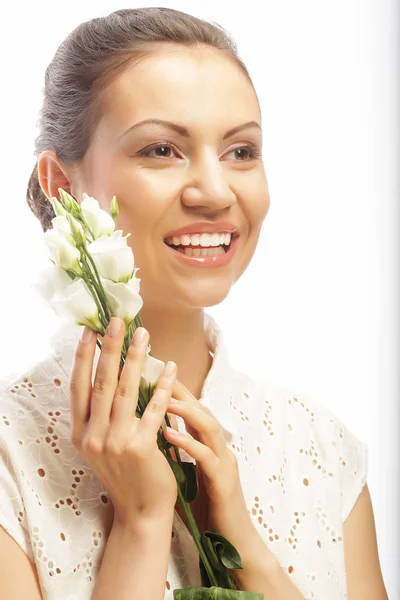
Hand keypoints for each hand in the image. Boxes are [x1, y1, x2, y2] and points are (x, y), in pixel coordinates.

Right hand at [69, 317, 178, 524]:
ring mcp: (115, 443)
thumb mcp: (102, 445)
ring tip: (144, 335)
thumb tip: (110, 373)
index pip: (79, 387)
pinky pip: (154, 410)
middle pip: (102, 383)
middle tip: (117, 320)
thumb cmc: (125, 473)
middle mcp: (93, 437)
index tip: (89, 331)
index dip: (83, 358)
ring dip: (136, 360)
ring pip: (126, 391)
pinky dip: (164, 387)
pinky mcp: (140, 448)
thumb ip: (101, 415)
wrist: (141, 510)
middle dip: (110, 348)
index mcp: (81, 433)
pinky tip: (171, 368)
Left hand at [164, 379, 255, 545]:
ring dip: (187, 411)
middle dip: (182, 392)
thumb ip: (174, 457)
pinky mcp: (224, 483)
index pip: (193, 413)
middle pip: (203, 412)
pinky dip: (188, 443)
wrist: (231, 545)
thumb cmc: (206, 511)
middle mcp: (220, 450)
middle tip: (159, 375)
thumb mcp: (186, 477)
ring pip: (210, 427)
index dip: (176, 393)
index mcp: (210, 448)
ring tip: (163, 398)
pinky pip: (207, 457)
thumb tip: (148, 439)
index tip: (154, 377)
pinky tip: (169, 433)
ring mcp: (224, 464)